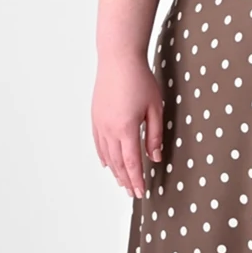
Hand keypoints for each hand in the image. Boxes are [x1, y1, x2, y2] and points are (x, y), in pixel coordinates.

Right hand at [91, 53, 164, 198]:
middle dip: (127, 180)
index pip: (133, 163)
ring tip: (123, 182)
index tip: (141, 193)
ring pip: (107, 155)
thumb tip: (155, 157)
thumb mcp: (155, 108)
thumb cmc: (140, 80)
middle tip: (133, 193)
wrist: (118, 59)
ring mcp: (100, 124)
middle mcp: (110, 130)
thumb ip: (155, 135)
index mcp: (127, 129)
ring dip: (115, 171)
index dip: (137, 180)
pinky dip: (103, 156)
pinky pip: (98, 143)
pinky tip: (107, 164)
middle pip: (118, 163)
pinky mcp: (96, 117)